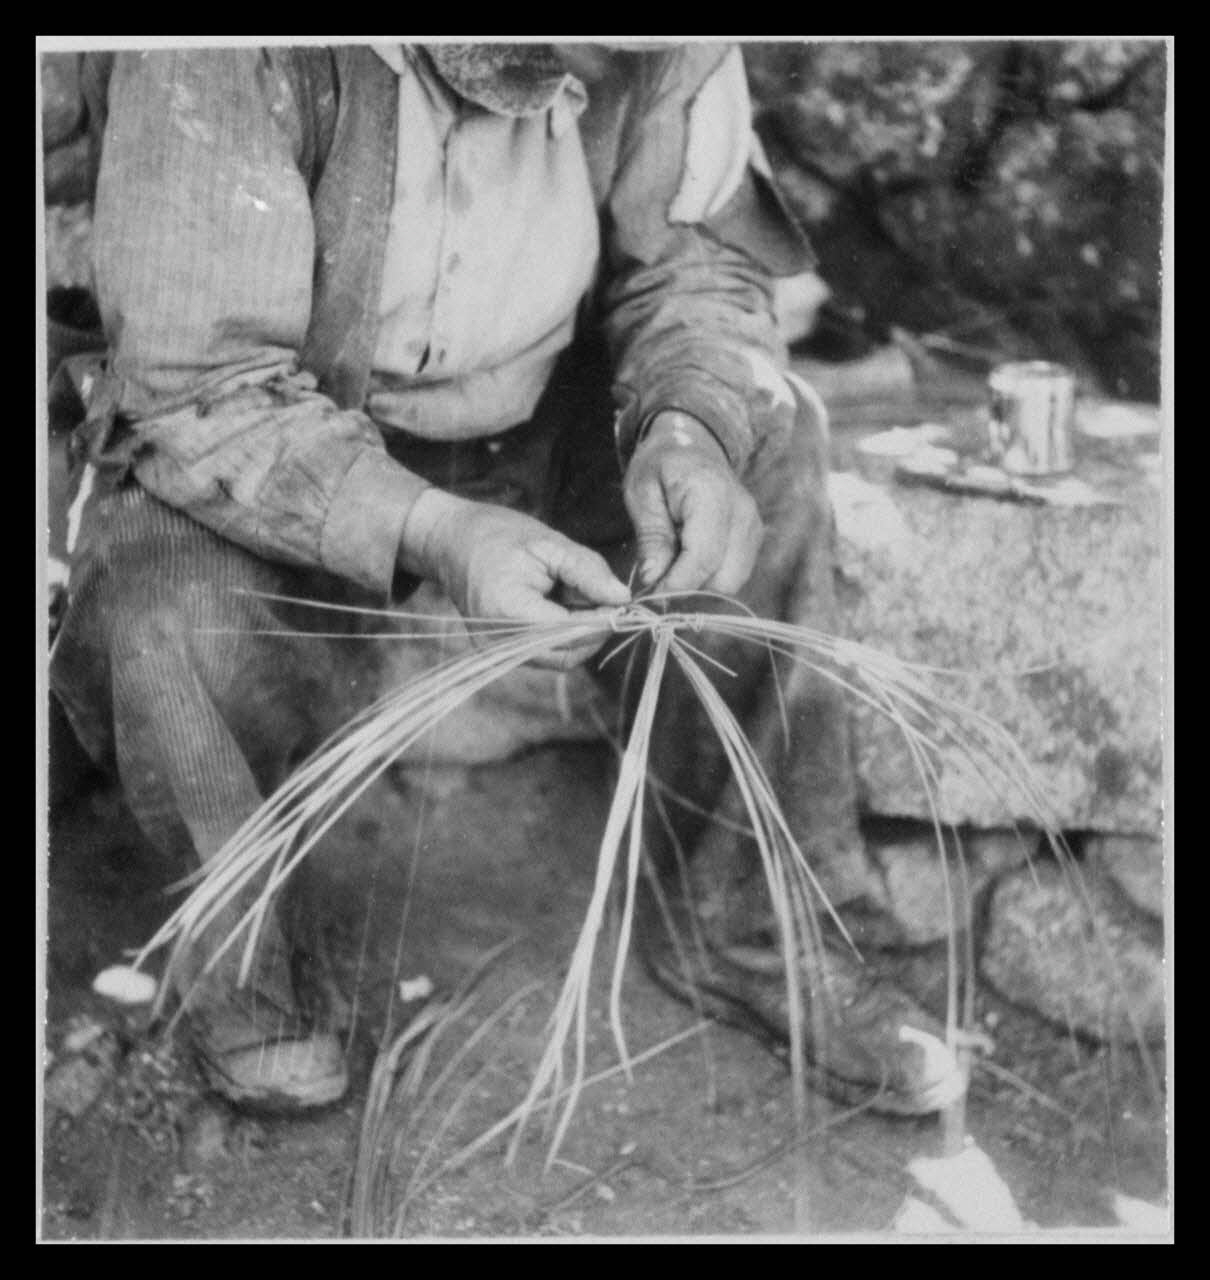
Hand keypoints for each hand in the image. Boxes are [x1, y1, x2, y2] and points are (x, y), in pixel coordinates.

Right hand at [399, 490, 630, 669]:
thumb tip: (623, 599)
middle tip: (608, 599)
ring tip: (580, 597)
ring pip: (559, 658)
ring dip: (580, 634)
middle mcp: (498, 641)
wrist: (451, 540)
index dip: (602, 620)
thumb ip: (588, 571)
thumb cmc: (496, 534)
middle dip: (594, 630)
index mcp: (508, 611)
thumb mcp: (549, 543)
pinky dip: (562, 635)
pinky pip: (544, 654)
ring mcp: (496, 651)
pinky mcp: (499, 653)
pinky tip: (562, 605)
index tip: (623, 602)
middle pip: (567, 654)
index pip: (570, 631)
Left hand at [624, 410, 763, 594]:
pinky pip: (734, 575)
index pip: (703, 557)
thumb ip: (651, 537)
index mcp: (712, 494)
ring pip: (732, 583)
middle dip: (688, 589)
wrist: (691, 446)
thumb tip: (653, 578)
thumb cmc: (660, 467)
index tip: (650, 594)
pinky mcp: (754, 539)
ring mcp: (754, 527)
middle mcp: (743, 512)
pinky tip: (688, 562)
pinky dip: (709, 579)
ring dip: (699, 586)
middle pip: (723, 578)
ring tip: (672, 566)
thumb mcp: (642, 494)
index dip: (676, 585)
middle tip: (657, 580)